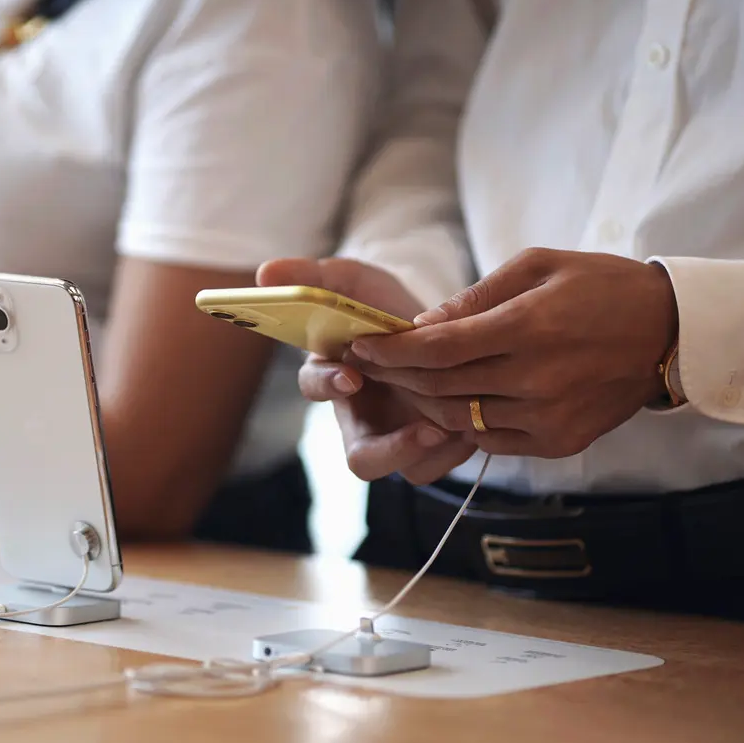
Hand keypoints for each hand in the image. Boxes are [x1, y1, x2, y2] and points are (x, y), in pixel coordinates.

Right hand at [256, 257, 476, 483]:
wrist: (436, 323)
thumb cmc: (384, 305)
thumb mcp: (352, 281)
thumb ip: (313, 277)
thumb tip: (265, 272)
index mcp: (334, 376)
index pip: (315, 388)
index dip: (327, 385)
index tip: (350, 376)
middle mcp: (362, 417)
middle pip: (362, 459)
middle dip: (392, 450)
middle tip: (426, 430)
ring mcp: (398, 437)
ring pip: (408, 470)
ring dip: (440, 451)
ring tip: (461, 424)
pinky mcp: (431, 448)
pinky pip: (443, 465)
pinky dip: (460, 449)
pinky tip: (478, 419)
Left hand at [350, 248, 678, 458]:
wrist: (669, 332)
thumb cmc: (599, 286)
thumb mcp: (537, 266)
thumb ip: (475, 297)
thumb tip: (422, 325)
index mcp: (527, 328)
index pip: (437, 349)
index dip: (391, 350)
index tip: (361, 343)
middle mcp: (535, 380)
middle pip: (438, 386)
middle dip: (395, 374)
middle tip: (368, 361)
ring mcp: (547, 417)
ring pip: (457, 418)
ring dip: (420, 401)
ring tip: (401, 381)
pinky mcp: (557, 442)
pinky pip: (489, 440)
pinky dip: (460, 421)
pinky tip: (447, 400)